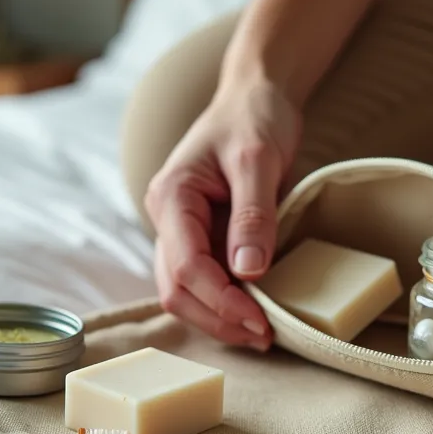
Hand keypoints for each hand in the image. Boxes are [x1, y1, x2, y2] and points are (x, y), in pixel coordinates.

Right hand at [143, 79, 300, 349]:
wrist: (256, 98)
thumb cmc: (254, 118)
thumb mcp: (258, 160)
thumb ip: (253, 215)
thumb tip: (248, 272)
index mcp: (171, 196)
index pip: (186, 266)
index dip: (221, 300)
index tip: (260, 319)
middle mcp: (168, 218)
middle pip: (177, 290)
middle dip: (218, 319)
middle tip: (265, 335)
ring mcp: (182, 231)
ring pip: (185, 293)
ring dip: (220, 318)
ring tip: (263, 332)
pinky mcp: (202, 238)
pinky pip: (205, 282)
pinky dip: (226, 304)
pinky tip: (256, 313)